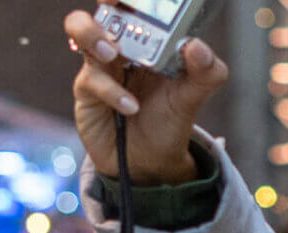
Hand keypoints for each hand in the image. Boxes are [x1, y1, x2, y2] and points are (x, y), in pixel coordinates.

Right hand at [65, 1, 227, 183]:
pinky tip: (131, 107)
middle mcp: (123, 43)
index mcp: (151, 37)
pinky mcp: (86, 88)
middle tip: (114, 1)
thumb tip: (196, 46)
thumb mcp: (194, 96)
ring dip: (93, 34)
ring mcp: (100, 62)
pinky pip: (92, 79)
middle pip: (105, 7)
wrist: (150, 161)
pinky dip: (113, 92)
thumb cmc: (169, 119)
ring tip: (113, 52)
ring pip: (81, 29)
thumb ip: (206, 72)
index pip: (138, 4)